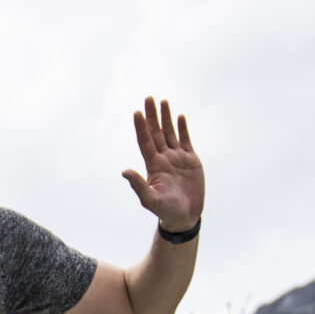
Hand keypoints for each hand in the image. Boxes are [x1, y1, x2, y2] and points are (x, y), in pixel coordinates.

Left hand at [122, 97, 203, 233]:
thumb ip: (138, 185)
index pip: (145, 141)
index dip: (141, 127)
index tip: (137, 113)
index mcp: (153, 165)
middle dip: (152, 115)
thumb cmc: (165, 210)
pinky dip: (183, 128)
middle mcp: (163, 158)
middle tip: (148, 98)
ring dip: (166, 117)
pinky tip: (179, 116)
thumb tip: (124, 171)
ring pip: (170, 133)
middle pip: (156, 132)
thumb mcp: (150, 199)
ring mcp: (177, 158)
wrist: (184, 215)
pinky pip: (186, 140)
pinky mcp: (191, 160)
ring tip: (163, 101)